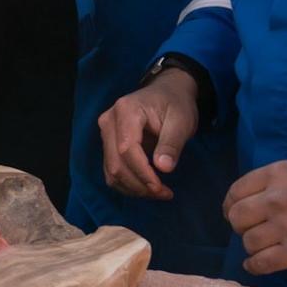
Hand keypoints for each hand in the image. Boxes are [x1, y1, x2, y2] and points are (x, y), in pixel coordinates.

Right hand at [97, 67, 200, 199]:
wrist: (167, 92)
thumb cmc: (175, 104)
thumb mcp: (181, 121)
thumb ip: (171, 144)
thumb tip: (163, 168)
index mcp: (126, 111)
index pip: (126, 149)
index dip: (142, 173)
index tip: (161, 188)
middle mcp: (108, 121)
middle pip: (115, 163)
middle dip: (139, 185)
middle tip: (164, 194)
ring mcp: (106, 132)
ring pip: (111, 170)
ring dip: (133, 188)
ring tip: (159, 192)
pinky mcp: (108, 144)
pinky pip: (112, 170)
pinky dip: (128, 184)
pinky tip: (147, 187)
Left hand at [223, 161, 286, 275]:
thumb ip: (279, 180)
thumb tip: (259, 196)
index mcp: (277, 175)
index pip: (237, 191)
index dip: (230, 204)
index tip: (233, 212)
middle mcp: (276, 200)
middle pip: (238, 217)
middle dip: (238, 225)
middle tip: (247, 230)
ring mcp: (286, 228)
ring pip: (249, 241)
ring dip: (250, 245)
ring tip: (258, 247)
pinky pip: (263, 263)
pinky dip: (254, 266)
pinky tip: (254, 265)